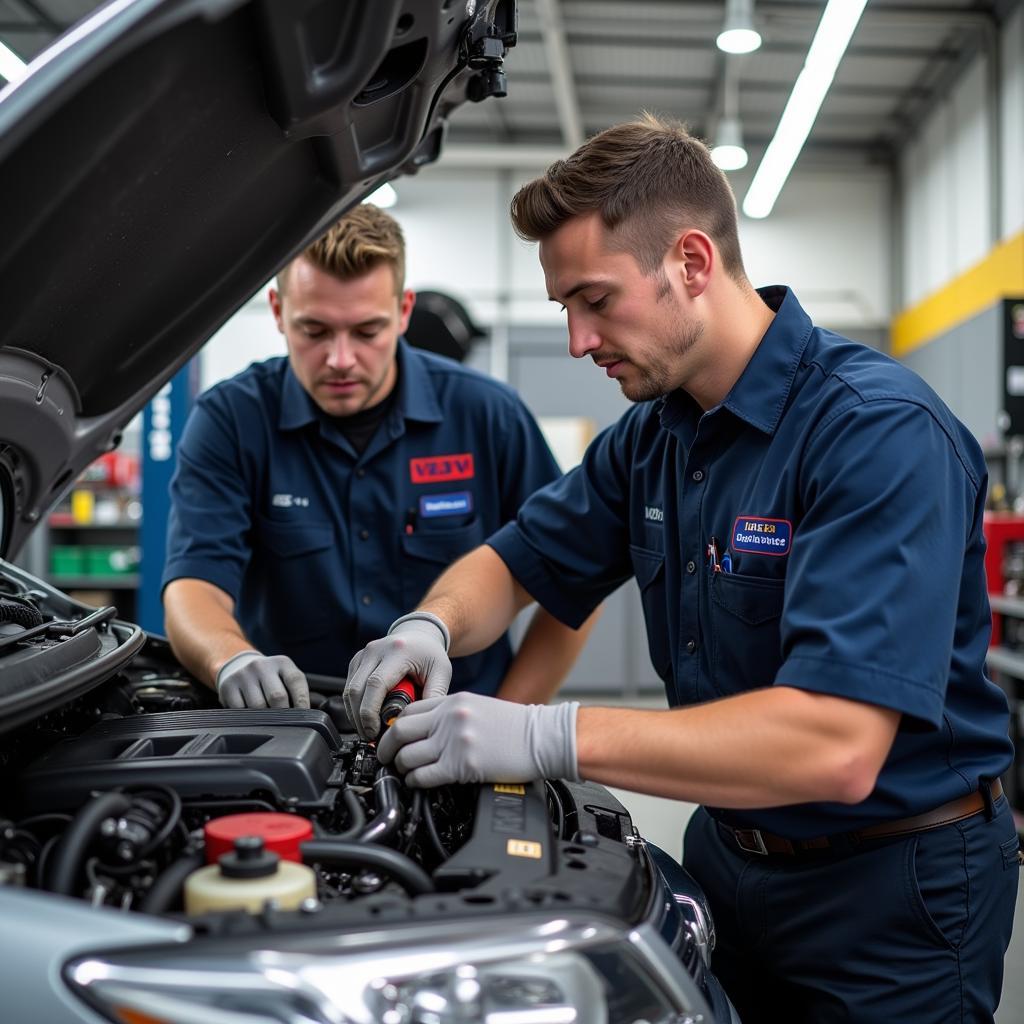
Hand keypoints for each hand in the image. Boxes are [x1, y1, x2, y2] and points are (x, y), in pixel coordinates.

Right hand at [215, 650, 309, 708]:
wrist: (238, 666)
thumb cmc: (269, 678)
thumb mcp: (285, 676)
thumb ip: (296, 691)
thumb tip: (306, 715)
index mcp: (282, 663)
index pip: (296, 681)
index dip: (302, 701)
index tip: (303, 717)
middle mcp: (262, 665)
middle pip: (277, 697)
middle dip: (282, 713)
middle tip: (283, 721)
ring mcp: (244, 674)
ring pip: (258, 706)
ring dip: (264, 717)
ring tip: (265, 716)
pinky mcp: (228, 686)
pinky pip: (240, 710)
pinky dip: (246, 716)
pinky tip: (249, 712)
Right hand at [344, 614, 451, 740]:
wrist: (420, 635)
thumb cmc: (430, 655)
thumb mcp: (441, 673)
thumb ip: (433, 696)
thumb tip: (419, 723)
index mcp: (398, 651)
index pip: (375, 684)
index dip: (370, 712)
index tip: (375, 731)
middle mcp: (376, 650)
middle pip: (356, 689)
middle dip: (360, 719)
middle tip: (371, 736)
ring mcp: (364, 654)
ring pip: (348, 690)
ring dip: (355, 715)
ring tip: (368, 730)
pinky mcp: (357, 661)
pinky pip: (348, 687)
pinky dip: (354, 706)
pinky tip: (365, 718)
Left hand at [376, 692, 579, 787]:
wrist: (543, 738)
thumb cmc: (517, 726)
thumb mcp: (479, 707)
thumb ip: (450, 714)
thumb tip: (426, 730)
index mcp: (453, 701)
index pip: (408, 711)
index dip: (394, 727)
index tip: (391, 738)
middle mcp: (450, 718)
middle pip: (399, 731)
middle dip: (386, 748)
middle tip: (385, 758)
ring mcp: (455, 741)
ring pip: (407, 756)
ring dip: (401, 768)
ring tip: (406, 773)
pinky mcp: (463, 765)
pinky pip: (424, 776)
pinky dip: (415, 781)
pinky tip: (419, 782)